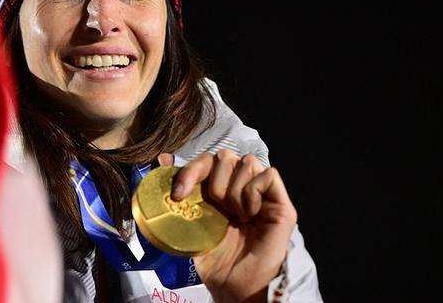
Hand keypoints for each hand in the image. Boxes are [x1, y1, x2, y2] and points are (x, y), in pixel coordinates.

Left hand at [158, 150, 296, 302]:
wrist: (235, 287)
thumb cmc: (216, 261)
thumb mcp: (188, 224)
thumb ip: (180, 193)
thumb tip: (162, 159)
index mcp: (220, 190)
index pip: (207, 160)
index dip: (192, 170)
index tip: (179, 194)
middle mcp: (242, 187)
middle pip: (226, 156)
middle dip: (214, 181)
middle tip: (217, 208)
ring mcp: (263, 195)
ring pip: (248, 162)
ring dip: (234, 189)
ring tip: (236, 216)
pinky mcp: (281, 204)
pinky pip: (269, 175)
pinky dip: (254, 191)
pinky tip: (250, 214)